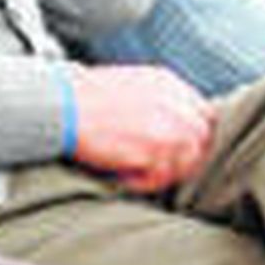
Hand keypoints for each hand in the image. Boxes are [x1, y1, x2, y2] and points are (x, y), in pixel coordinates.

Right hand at [69, 63, 217, 193]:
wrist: (62, 104)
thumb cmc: (84, 97)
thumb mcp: (131, 82)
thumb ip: (157, 100)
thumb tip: (168, 126)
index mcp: (169, 83)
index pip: (202, 114)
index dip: (190, 134)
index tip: (173, 147)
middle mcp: (176, 104)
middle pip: (201, 139)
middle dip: (184, 156)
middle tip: (156, 166)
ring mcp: (169, 129)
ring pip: (186, 162)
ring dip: (163, 171)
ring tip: (133, 171)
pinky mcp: (154, 152)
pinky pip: (162, 178)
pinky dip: (143, 182)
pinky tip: (122, 174)